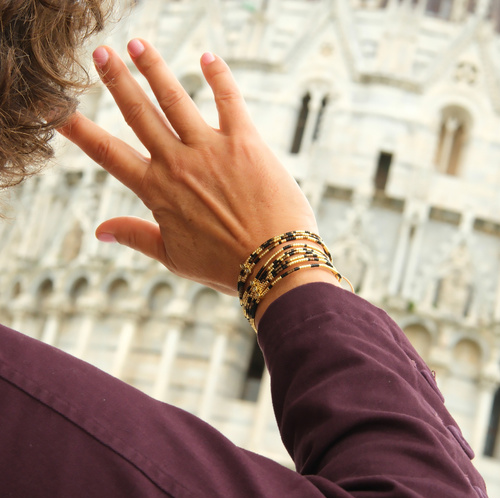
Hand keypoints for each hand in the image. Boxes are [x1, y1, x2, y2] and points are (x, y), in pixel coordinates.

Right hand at [59, 39, 317, 295]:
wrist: (272, 263)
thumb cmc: (224, 265)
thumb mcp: (173, 257)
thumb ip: (136, 237)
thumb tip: (100, 231)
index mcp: (157, 190)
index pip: (108, 153)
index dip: (80, 130)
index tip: (61, 110)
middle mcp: (178, 163)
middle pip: (138, 112)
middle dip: (116, 79)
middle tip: (99, 53)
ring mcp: (210, 149)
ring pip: (174, 98)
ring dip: (154, 67)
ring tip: (137, 44)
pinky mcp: (244, 142)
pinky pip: (229, 99)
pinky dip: (218, 76)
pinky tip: (208, 57)